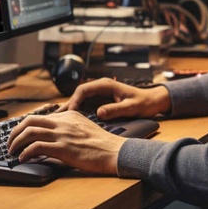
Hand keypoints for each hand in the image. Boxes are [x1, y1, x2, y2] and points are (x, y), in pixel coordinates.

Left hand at [7, 111, 123, 174]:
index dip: (25, 126)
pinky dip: (26, 152)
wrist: (115, 152)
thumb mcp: (84, 128)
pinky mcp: (63, 148)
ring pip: (29, 132)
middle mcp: (64, 122)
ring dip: (16, 143)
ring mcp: (63, 134)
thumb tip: (53, 137)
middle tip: (10, 142)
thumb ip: (69, 127)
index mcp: (69, 115)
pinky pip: (36, 147)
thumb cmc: (103, 145)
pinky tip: (23, 158)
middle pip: (29, 121)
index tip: (19, 134)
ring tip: (12, 151)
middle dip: (15, 132)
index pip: (40, 116)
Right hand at [56, 78, 170, 119]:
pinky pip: (85, 107)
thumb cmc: (144, 103)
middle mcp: (100, 88)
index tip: (70, 112)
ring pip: (80, 102)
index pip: (83, 90)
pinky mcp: (100, 102)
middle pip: (78, 95)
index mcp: (105, 85)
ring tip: (56, 122)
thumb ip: (115, 109)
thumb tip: (99, 113)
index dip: (74, 101)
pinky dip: (77, 114)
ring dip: (70, 111)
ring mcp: (99, 95)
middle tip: (55, 118)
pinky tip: (69, 123)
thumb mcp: (131, 107)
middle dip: (67, 106)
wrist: (152, 102)